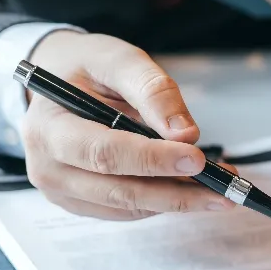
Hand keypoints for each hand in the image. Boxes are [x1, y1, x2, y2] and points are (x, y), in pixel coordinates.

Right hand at [21, 31, 235, 219]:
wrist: (56, 82)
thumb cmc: (85, 67)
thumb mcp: (117, 59)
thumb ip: (151, 90)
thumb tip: (185, 133)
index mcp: (48, 126)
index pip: (103, 153)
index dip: (152, 160)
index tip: (196, 158)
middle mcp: (46, 165)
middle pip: (118, 190)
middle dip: (176, 192)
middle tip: (223, 189)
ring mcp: (59, 189)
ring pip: (127, 206)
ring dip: (176, 199)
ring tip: (218, 186)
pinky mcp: (77, 202)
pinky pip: (125, 210)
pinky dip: (161, 200)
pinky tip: (190, 186)